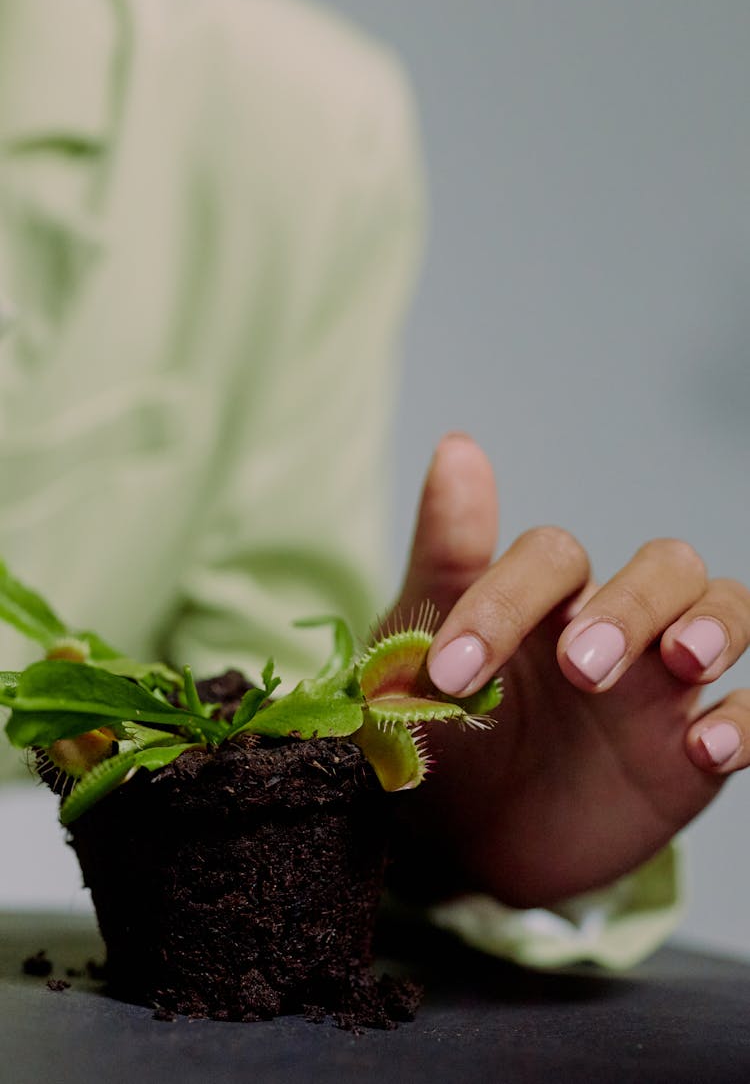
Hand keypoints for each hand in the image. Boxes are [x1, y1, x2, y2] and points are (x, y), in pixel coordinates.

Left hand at [387, 434, 749, 907]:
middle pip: (663, 568)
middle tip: (580, 668)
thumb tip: (458, 443)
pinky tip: (705, 750)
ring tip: (683, 663)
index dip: (508, 601)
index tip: (453, 672)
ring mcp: (664, 684)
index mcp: (546, 597)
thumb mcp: (422, 650)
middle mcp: (615, 623)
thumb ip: (446, 555)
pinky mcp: (693, 751)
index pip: (553, 558)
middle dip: (630, 607)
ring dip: (715, 626)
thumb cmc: (446, 729)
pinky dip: (746, 721)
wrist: (465, 842)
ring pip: (726, 611)